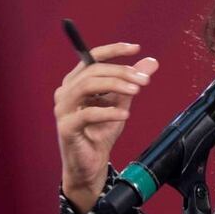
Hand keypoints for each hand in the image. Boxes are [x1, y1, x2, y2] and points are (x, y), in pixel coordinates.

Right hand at [54, 42, 158, 213]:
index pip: (91, 58)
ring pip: (87, 85)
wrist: (91, 165)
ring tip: (135, 90)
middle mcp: (65, 92)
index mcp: (75, 82)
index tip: (135, 48)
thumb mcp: (121, 103)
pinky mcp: (66, 127)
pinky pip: (87, 114)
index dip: (113, 50)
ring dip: (114, 85)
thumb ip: (131, 82)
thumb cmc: (101, 133)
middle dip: (121, 71)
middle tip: (144, 80)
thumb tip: (151, 62)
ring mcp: (63, 109)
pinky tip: (125, 114)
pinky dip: (108, 112)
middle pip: (92, 70)